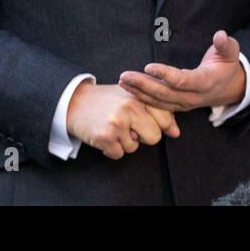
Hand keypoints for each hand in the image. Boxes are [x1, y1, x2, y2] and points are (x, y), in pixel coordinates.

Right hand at [65, 82, 180, 159]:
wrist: (73, 102)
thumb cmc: (106, 101)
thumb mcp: (130, 98)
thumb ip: (155, 112)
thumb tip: (176, 132)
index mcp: (139, 96)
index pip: (165, 117)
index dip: (158, 124)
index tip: (146, 122)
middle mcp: (130, 107)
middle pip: (154, 137)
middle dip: (142, 137)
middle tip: (126, 126)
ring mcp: (118, 122)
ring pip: (134, 148)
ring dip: (123, 142)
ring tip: (111, 127)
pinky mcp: (106, 136)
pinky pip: (119, 154)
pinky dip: (111, 149)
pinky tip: (103, 135)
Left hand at [117, 30, 245, 112]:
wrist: (227, 87)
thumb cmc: (226, 64)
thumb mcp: (231, 52)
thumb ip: (225, 44)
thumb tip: (220, 35)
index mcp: (206, 83)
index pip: (183, 81)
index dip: (165, 75)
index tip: (148, 66)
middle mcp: (193, 97)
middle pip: (165, 94)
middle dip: (143, 85)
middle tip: (125, 76)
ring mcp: (184, 103)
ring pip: (159, 100)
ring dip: (139, 91)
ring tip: (122, 81)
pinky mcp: (177, 105)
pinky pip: (158, 104)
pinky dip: (142, 97)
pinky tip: (128, 88)